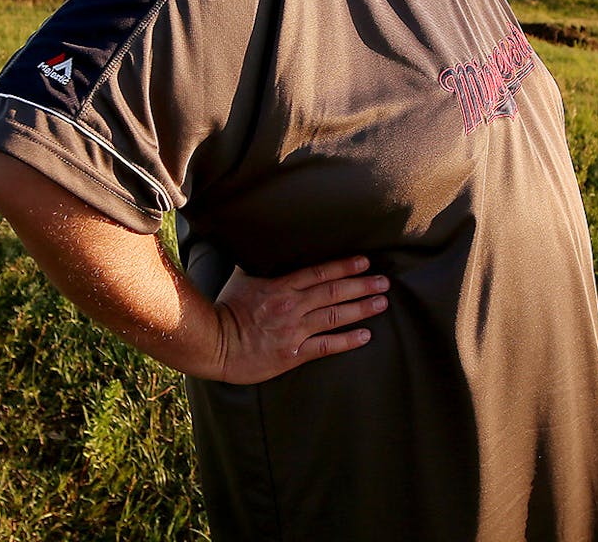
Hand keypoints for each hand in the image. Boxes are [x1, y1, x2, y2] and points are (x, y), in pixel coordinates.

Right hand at [211, 255, 388, 383]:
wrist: (213, 344)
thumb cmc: (225, 310)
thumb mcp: (243, 279)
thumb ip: (260, 264)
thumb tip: (263, 243)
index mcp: (281, 287)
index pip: (320, 273)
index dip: (345, 266)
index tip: (365, 262)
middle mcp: (292, 307)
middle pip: (334, 292)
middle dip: (363, 286)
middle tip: (384, 282)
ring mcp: (294, 331)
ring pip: (335, 316)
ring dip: (362, 309)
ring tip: (382, 303)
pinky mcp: (293, 354)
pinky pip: (326, 346)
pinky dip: (348, 340)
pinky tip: (366, 335)